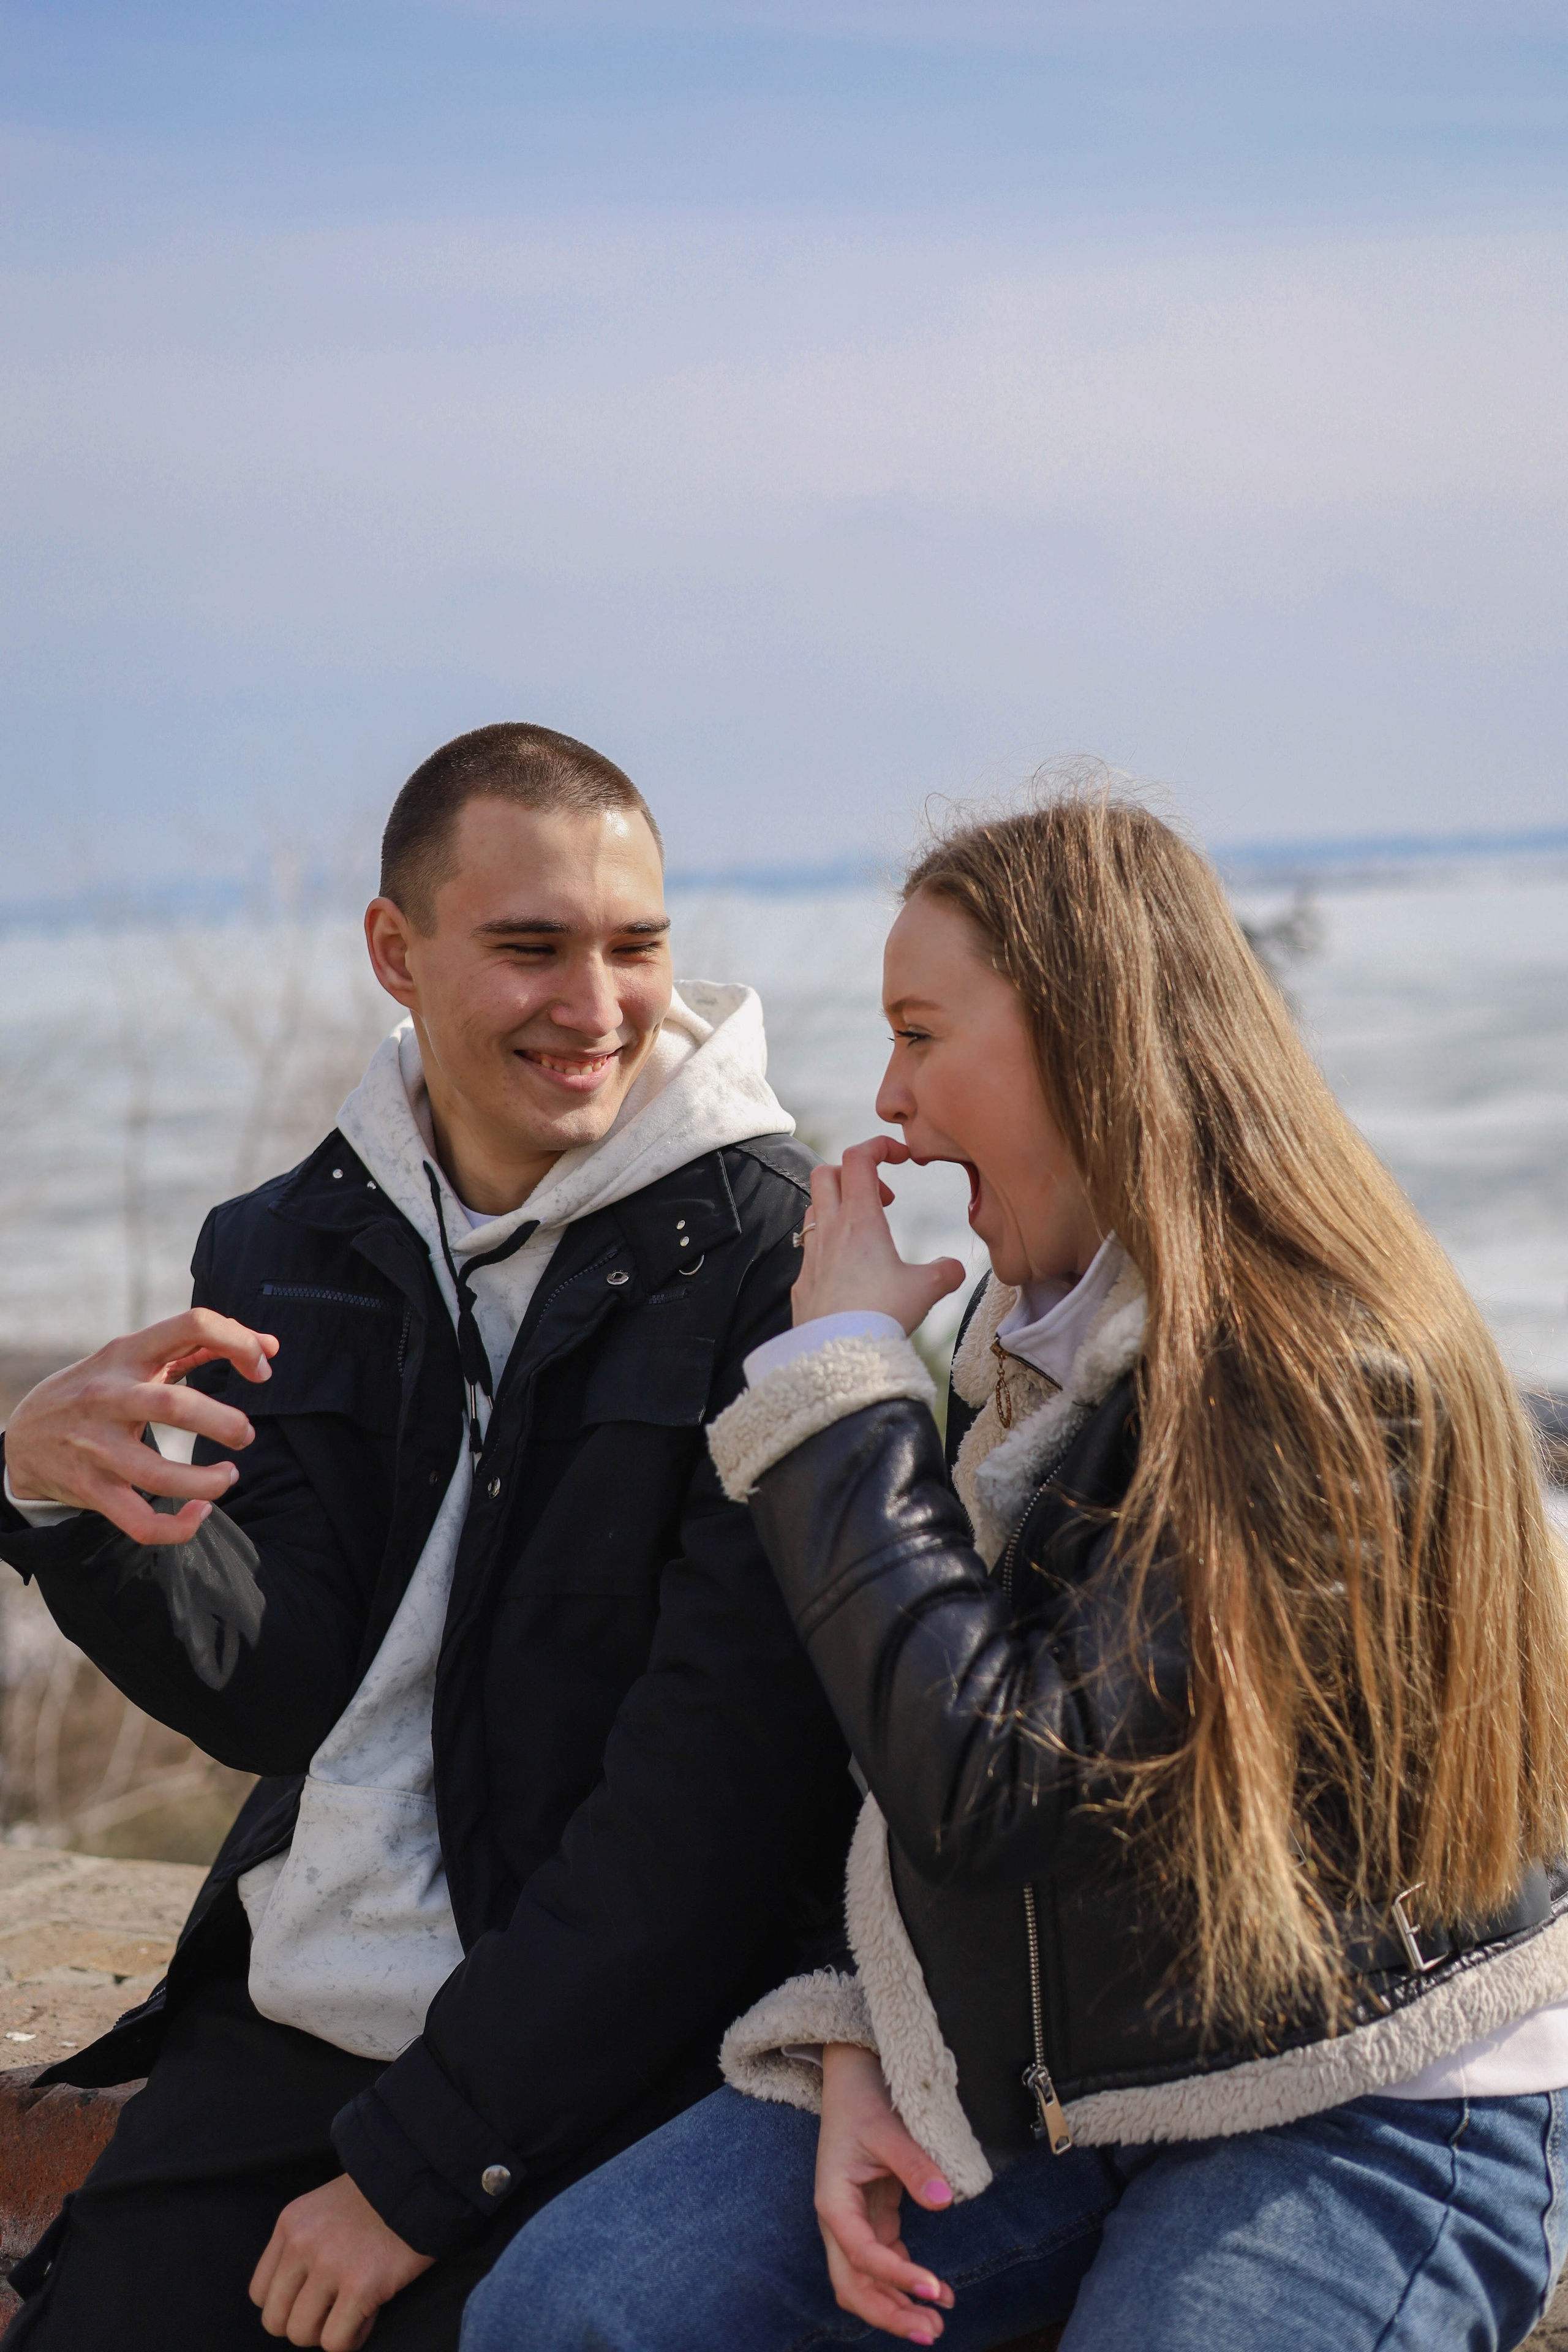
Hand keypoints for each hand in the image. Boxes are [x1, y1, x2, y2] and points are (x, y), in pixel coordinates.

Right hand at [4, 1308, 278, 1546]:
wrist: (23, 1437)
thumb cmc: (97, 1390)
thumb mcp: (135, 1358)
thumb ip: (198, 1347)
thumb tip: (269, 1347)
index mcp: (128, 1353)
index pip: (192, 1325)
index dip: (241, 1342)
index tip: (262, 1369)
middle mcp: (109, 1397)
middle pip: (175, 1406)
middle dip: (224, 1423)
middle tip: (245, 1434)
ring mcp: (97, 1446)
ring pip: (158, 1476)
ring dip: (206, 1483)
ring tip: (228, 1476)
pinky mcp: (91, 1489)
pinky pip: (139, 1522)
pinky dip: (178, 1527)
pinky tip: (199, 1513)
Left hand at [250, 2174, 432, 2349]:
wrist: (421, 2180)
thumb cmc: (377, 2198)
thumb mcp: (324, 2209)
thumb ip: (304, 2245)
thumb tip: (298, 2298)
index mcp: (290, 2224)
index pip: (260, 2293)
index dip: (287, 2305)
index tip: (314, 2298)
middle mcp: (301, 2244)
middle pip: (275, 2320)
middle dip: (305, 2324)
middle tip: (334, 2311)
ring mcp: (329, 2265)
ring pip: (301, 2334)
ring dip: (327, 2333)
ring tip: (353, 2313)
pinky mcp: (360, 2285)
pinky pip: (336, 2341)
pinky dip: (352, 2339)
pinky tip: (370, 2315)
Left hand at [793, 1139, 965, 1334]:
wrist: (840, 1354)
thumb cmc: (881, 1314)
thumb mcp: (926, 1290)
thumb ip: (944, 1273)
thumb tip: (954, 1270)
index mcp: (860, 1219)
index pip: (858, 1158)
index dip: (879, 1145)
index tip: (901, 1156)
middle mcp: (830, 1230)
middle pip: (825, 1173)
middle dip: (853, 1173)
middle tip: (884, 1198)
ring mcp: (811, 1255)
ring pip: (813, 1209)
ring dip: (838, 1207)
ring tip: (867, 1231)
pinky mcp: (802, 1282)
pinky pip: (809, 1249)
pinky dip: (828, 1245)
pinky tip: (849, 1272)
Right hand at [814, 2041, 954, 2343]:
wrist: (852, 2078)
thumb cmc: (863, 2101)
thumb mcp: (887, 2129)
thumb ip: (914, 2165)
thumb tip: (945, 2202)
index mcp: (833, 2201)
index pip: (861, 2254)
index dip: (895, 2276)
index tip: (932, 2288)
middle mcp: (838, 2220)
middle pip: (853, 2285)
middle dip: (889, 2313)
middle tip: (931, 2330)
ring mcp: (854, 2222)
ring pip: (866, 2282)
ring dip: (896, 2305)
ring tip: (938, 2322)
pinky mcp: (872, 2217)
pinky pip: (884, 2261)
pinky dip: (904, 2280)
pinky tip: (936, 2290)